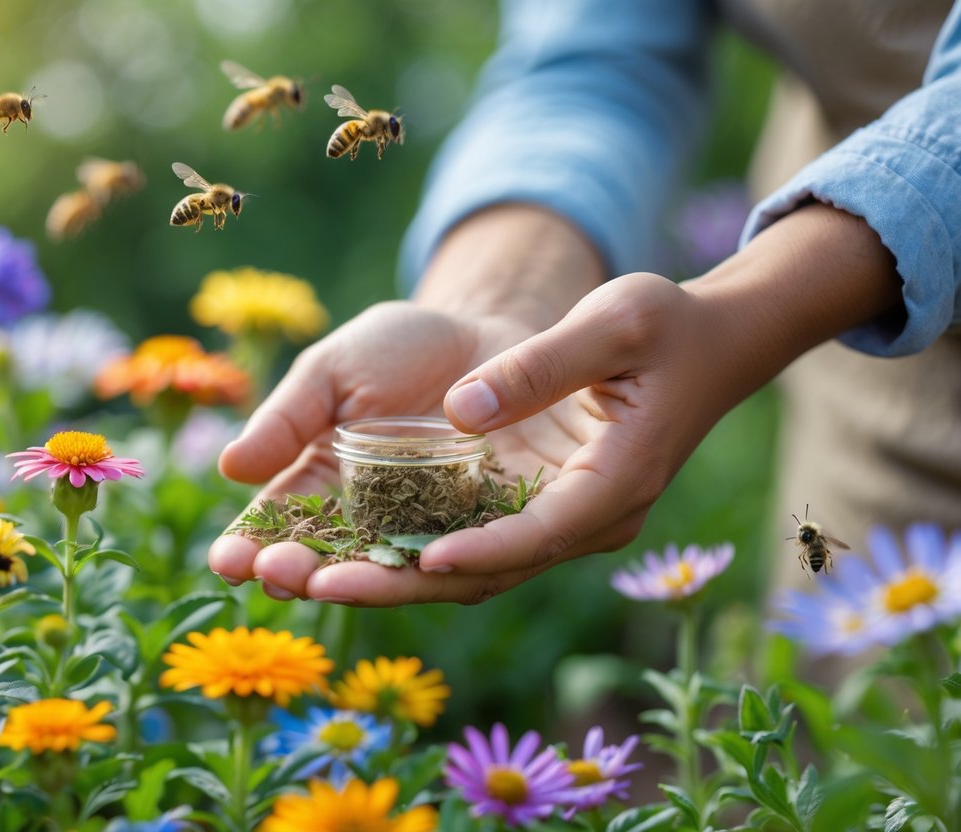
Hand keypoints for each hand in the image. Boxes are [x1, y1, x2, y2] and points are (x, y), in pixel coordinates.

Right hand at [207, 300, 541, 598]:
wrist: (486, 329)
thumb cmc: (398, 348)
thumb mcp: (333, 372)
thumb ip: (288, 418)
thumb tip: (230, 467)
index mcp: (321, 489)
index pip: (278, 529)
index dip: (249, 548)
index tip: (226, 559)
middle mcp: (374, 525)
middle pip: (332, 563)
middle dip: (301, 576)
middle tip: (275, 574)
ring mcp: (434, 532)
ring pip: (398, 573)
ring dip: (365, 586)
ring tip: (328, 585)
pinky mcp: (496, 528)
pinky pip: (478, 556)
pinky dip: (456, 563)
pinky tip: (431, 562)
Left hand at [213, 272, 736, 605]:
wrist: (701, 344)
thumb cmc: (665, 327)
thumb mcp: (614, 322)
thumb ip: (541, 365)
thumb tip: (462, 411)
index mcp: (613, 485)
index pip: (536, 535)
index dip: (471, 552)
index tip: (407, 560)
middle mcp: (583, 520)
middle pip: (482, 569)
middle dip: (394, 581)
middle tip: (309, 585)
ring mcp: (556, 519)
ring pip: (463, 565)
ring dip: (383, 574)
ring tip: (297, 575)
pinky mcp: (531, 504)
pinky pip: (461, 536)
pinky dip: (399, 544)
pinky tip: (332, 542)